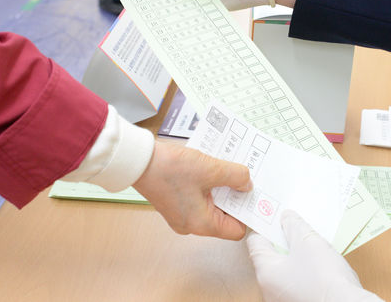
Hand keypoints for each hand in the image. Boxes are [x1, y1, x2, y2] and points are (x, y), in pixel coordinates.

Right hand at [133, 140, 251, 239]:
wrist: (137, 161)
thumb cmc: (169, 169)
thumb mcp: (210, 169)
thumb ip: (235, 176)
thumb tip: (247, 183)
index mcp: (201, 224)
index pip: (236, 230)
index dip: (247, 212)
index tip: (252, 193)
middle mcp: (191, 225)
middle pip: (224, 216)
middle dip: (233, 195)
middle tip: (241, 176)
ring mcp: (181, 214)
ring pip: (211, 204)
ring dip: (220, 187)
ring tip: (224, 168)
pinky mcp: (174, 202)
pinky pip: (198, 197)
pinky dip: (207, 184)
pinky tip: (209, 167)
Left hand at [247, 211, 382, 301]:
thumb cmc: (324, 279)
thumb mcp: (308, 241)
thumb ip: (293, 225)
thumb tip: (286, 217)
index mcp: (265, 272)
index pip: (256, 242)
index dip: (267, 226)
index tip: (278, 217)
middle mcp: (269, 289)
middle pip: (272, 257)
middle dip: (285, 241)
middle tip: (299, 229)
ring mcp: (284, 299)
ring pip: (286, 271)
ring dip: (298, 257)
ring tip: (314, 247)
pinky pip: (298, 283)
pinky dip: (306, 273)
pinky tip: (322, 267)